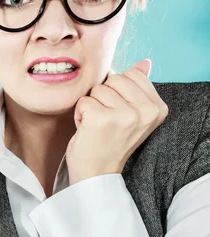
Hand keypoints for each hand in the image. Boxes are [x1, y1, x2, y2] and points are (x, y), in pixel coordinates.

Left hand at [65, 59, 168, 184]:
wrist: (96, 173)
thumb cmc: (110, 142)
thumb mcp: (131, 114)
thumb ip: (138, 87)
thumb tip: (144, 63)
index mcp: (158, 108)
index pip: (132, 74)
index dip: (117, 92)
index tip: (118, 114)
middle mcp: (146, 111)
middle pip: (114, 79)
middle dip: (103, 97)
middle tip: (105, 121)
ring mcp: (125, 115)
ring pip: (97, 89)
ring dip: (91, 106)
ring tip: (97, 126)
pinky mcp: (102, 119)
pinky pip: (83, 101)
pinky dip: (80, 114)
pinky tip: (87, 130)